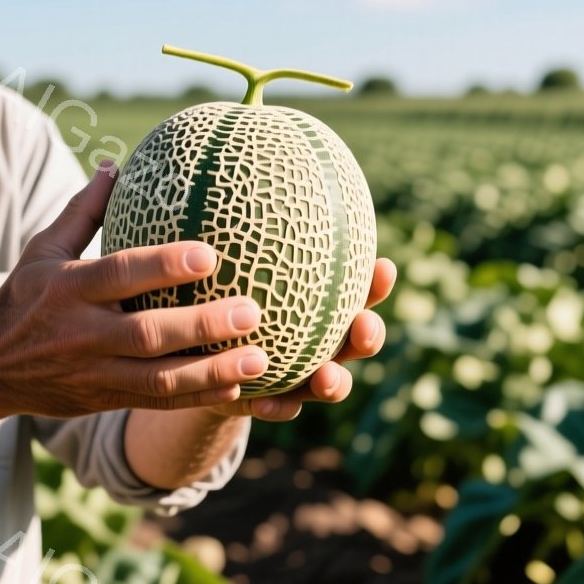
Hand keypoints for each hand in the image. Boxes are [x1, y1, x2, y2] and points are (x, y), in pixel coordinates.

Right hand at [0, 163, 265, 418]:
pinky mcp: (105, 399)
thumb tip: (115, 164)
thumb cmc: (24, 297)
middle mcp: (80, 333)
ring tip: (262, 360)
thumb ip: (82, 211)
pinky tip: (239, 389)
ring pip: (159, 379)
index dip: (164, 266)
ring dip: (213, 371)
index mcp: (66, 288)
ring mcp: (94, 372)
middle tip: (253, 311)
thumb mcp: (42, 250)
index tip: (210, 255)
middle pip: (147, 334)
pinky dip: (199, 397)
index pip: (119, 274)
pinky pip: (157, 403)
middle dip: (202, 325)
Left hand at [205, 257, 396, 421]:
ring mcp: (303, 375)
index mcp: (321, 305)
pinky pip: (284, 408)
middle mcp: (321, 340)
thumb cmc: (220, 297)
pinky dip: (278, 407)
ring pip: (332, 381)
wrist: (201, 354)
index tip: (383, 266)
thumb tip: (232, 174)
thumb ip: (238, 239)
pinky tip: (262, 404)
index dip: (376, 282)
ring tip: (326, 378)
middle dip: (369, 334)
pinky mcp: (276, 402)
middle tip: (363, 326)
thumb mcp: (226, 265)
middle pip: (359, 338)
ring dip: (335, 382)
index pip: (358, 289)